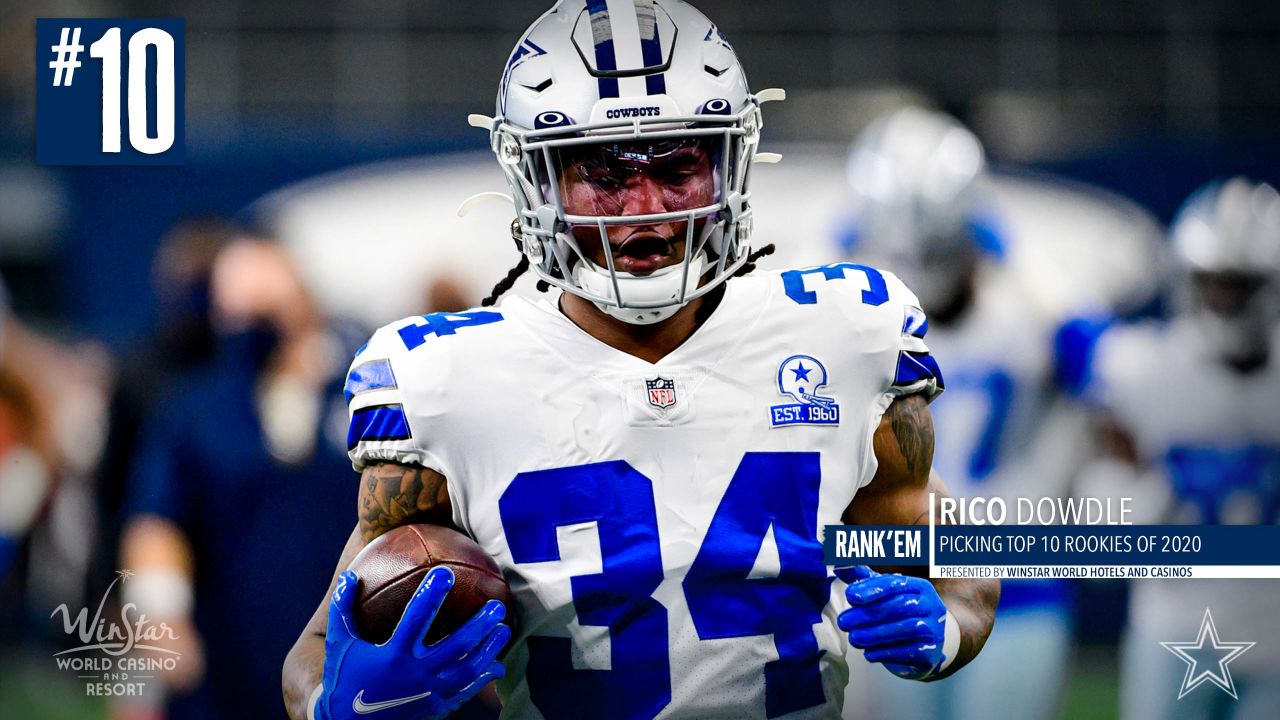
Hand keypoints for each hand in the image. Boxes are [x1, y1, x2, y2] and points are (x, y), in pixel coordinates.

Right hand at [314, 567, 509, 719]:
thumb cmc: (345, 679)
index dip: (430, 596)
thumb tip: (349, 576)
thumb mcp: (340, 645)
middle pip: (455, 647)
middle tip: (497, 606)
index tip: (445, 573)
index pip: (415, 620)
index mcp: (392, 656)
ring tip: (504, 629)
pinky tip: (497, 664)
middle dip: (479, 626)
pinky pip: (465, 691)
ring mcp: (428, 692)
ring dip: (488, 649)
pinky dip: (482, 678)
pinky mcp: (435, 706)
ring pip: (467, 669)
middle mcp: (414, 674)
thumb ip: (343, 610)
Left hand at [836, 565, 951, 679]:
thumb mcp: (883, 593)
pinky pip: (909, 652)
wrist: (923, 643)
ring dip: (875, 635)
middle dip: (867, 615)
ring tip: (854, 638)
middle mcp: (930, 605)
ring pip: (905, 629)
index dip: (872, 589)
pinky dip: (886, 653)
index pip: (895, 583)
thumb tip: (838, 565)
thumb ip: (863, 579)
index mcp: (919, 586)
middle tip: (843, 622)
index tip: (850, 595)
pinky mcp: (931, 652)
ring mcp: (934, 629)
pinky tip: (869, 653)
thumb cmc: (898, 612)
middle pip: (899, 607)